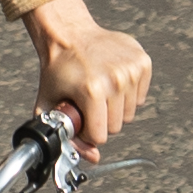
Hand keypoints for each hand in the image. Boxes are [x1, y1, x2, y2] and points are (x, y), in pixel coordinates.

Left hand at [25, 0, 150, 153]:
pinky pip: (140, 96)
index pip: (101, 136)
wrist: (69, 34)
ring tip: (100, 91)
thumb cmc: (58, 70)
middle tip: (88, 103)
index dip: (88, 132)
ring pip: (130, 113)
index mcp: (92, 90)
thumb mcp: (49, 105)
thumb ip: (66, 137)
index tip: (81, 118)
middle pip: (117, 127)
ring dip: (115, 108)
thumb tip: (94, 158)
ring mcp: (131, 69)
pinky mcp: (142, 61)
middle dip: (102, 121)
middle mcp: (115, 79)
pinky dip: (127, 94)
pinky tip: (112, 80)